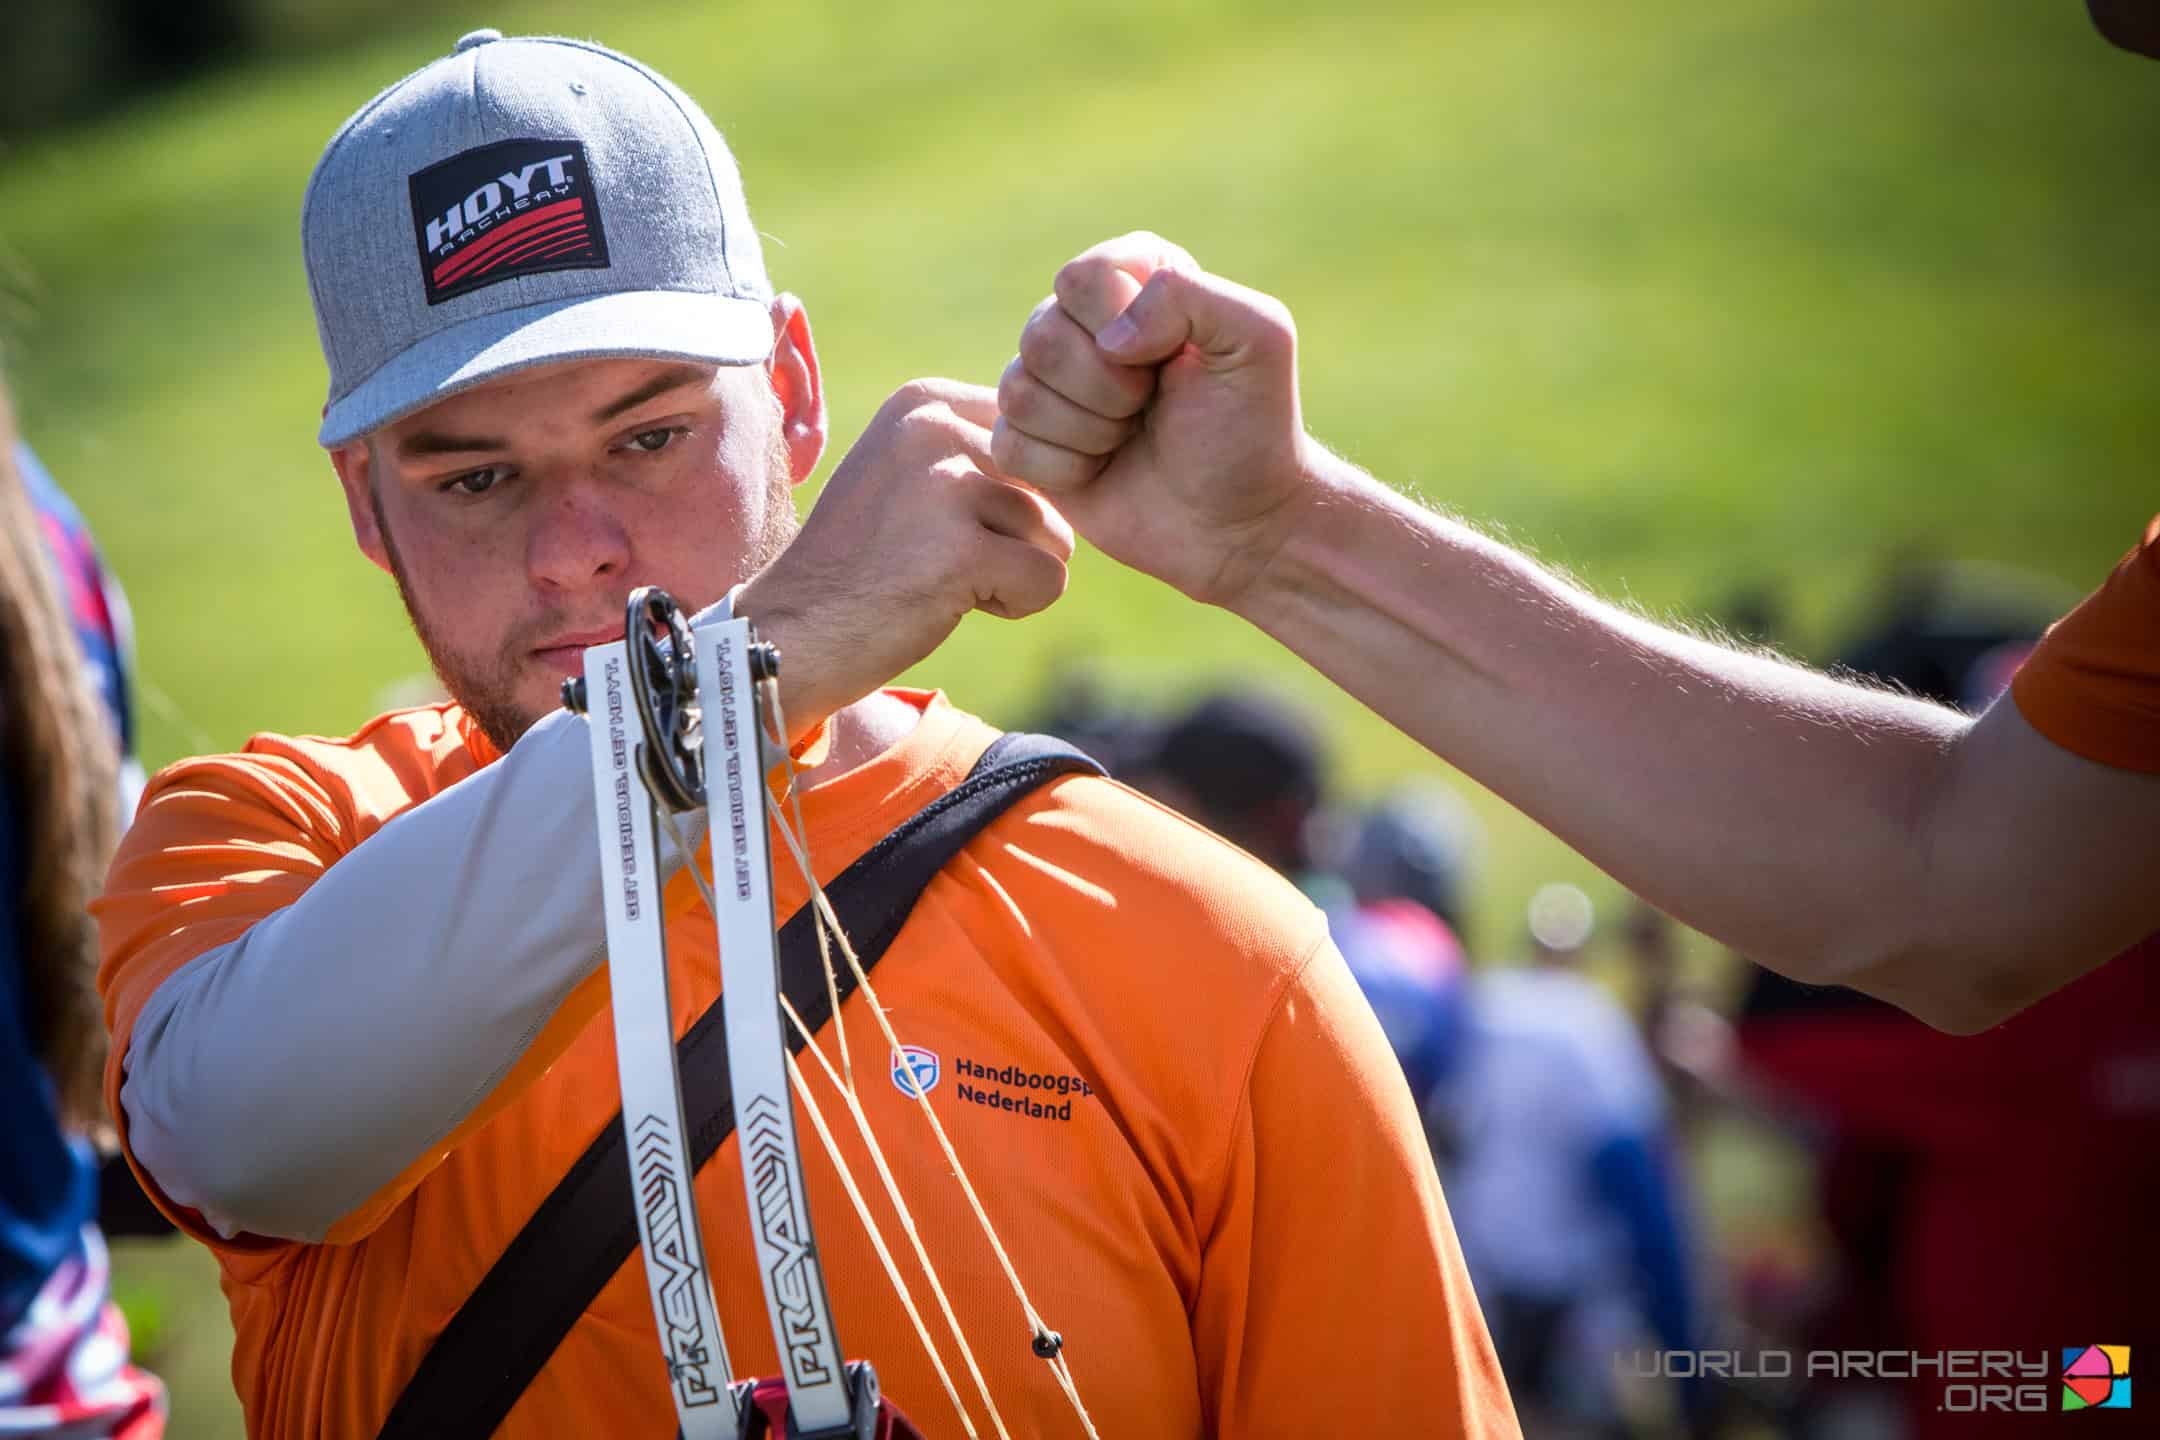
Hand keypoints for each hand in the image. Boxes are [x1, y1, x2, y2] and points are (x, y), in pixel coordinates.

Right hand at [739, 380, 1072, 732]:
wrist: (792, 631)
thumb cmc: (864, 561)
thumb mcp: (911, 473)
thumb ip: (980, 448)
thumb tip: (1079, 446)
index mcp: (924, 400)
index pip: (1037, 436)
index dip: (1017, 492)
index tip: (951, 521)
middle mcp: (934, 428)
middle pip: (1054, 485)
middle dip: (1016, 535)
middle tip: (937, 556)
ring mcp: (946, 486)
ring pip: (1057, 535)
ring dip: (1013, 572)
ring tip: (939, 578)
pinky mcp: (962, 551)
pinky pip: (1050, 581)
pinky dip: (1013, 605)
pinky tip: (948, 603)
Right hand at [993, 232, 1318, 608]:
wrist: (1237, 523)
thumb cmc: (1253, 430)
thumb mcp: (1258, 339)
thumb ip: (1188, 296)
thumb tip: (1111, 338)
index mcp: (1135, 276)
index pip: (1082, 277)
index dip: (1120, 327)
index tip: (1169, 361)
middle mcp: (1084, 321)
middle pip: (1041, 335)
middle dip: (1107, 389)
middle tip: (1150, 409)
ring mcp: (1051, 382)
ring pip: (1019, 391)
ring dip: (1088, 431)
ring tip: (1130, 438)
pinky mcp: (1030, 441)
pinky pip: (1009, 444)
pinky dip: (1063, 469)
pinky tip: (1101, 470)